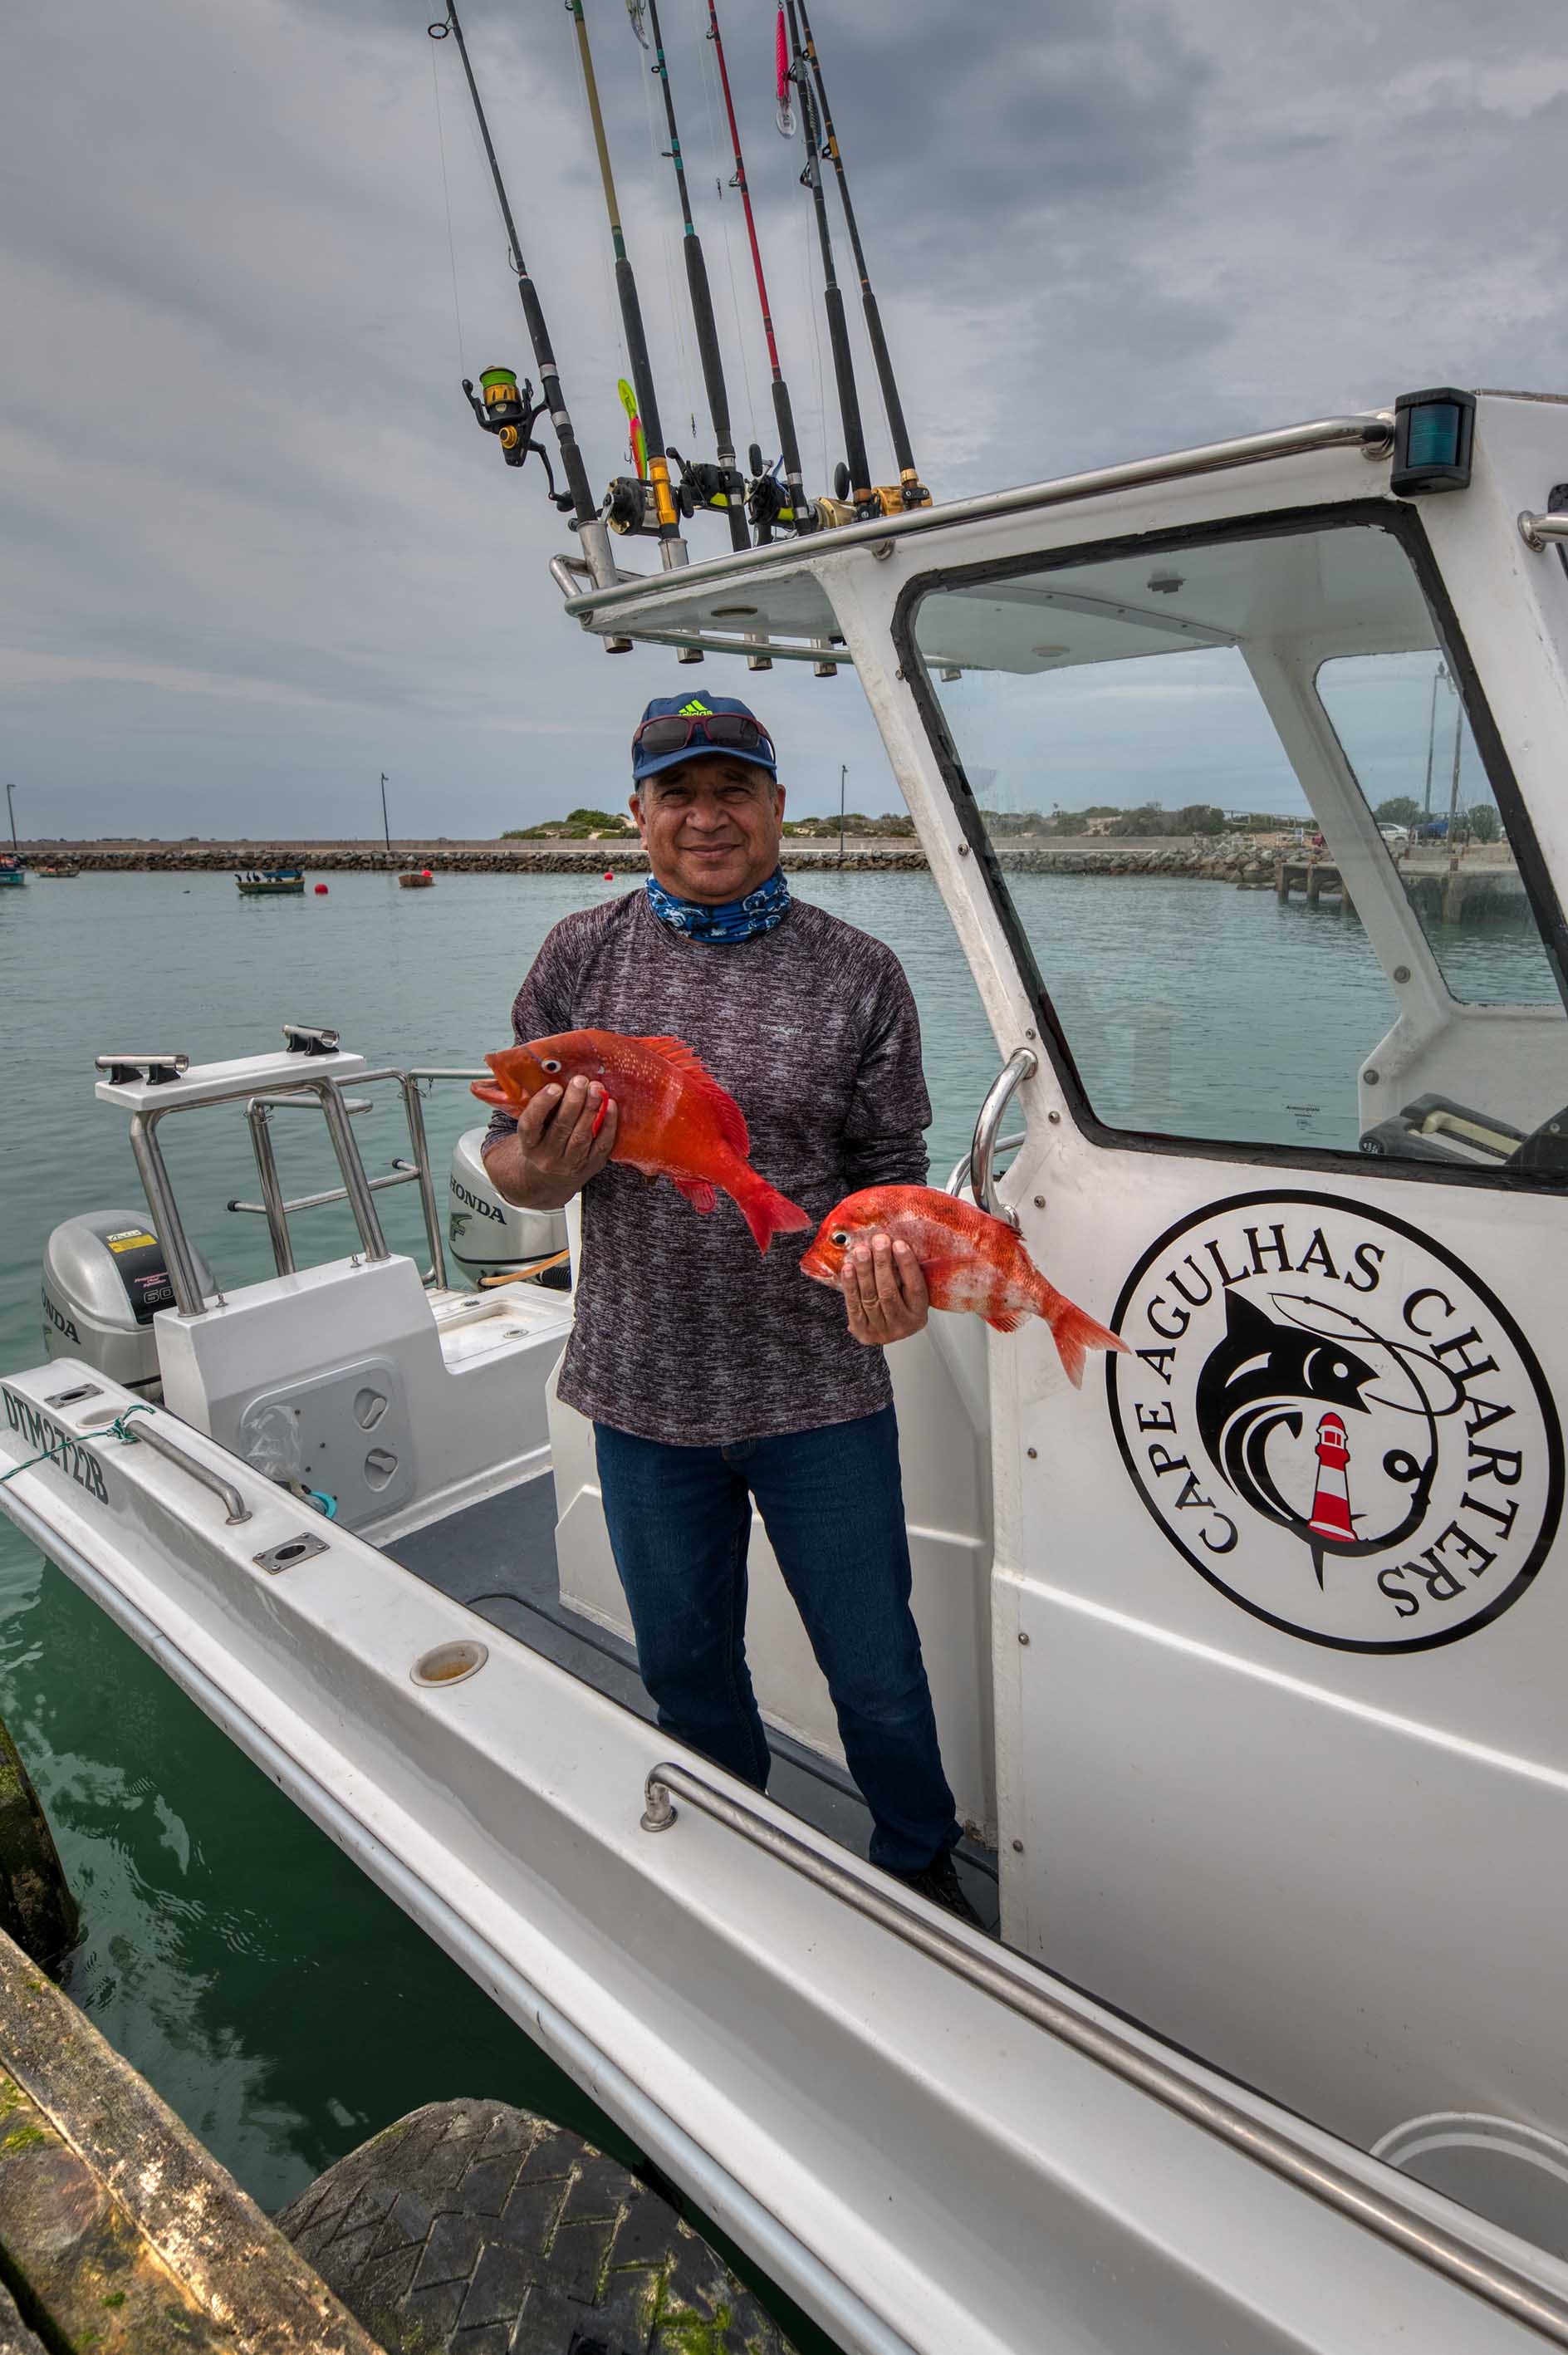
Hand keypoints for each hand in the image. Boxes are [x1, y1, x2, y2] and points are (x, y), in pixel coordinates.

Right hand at [489, 1074, 618, 1210]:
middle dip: (574, 1101)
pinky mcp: (591, 1165)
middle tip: (581, 1081)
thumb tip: (559, 1075)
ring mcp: (571, 1164)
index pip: (531, 1124)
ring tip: (596, 1089)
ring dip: (591, 1109)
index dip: (542, 1104)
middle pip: (561, 1127)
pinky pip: (602, 1144)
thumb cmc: (543, 1142)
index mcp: (529, 1144)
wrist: (551, 1178)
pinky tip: (610, 1105)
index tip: (555, 1087)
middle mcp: (548, 1157)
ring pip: (582, 1135)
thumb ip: (543, 1107)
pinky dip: (608, 1123)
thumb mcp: (535, 1128)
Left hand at [840, 1233, 928, 1345]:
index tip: (899, 1244)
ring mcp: (881, 1331)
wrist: (886, 1332)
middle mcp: (902, 1325)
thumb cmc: (899, 1305)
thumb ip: (905, 1275)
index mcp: (918, 1314)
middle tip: (878, 1242)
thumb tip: (894, 1244)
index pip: (915, 1287)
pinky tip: (849, 1268)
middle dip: (882, 1264)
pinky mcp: (862, 1332)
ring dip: (864, 1271)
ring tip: (861, 1251)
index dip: (907, 1264)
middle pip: (889, 1292)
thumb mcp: (909, 1293)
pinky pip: (854, 1306)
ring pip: (870, 1298)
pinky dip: (850, 1285)